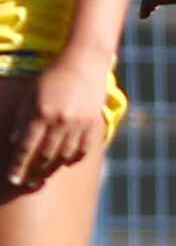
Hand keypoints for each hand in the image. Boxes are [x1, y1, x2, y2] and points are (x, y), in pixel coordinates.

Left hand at [0, 54, 110, 192]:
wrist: (84, 63)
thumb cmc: (53, 77)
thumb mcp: (32, 94)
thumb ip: (23, 119)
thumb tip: (14, 142)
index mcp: (41, 113)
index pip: (26, 147)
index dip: (18, 165)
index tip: (13, 179)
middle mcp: (60, 121)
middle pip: (44, 155)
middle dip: (33, 171)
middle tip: (26, 183)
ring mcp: (79, 124)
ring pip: (63, 155)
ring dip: (51, 168)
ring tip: (42, 176)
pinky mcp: (93, 124)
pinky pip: (83, 149)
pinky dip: (73, 158)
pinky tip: (64, 163)